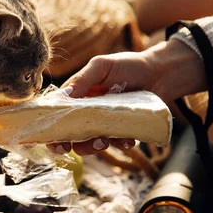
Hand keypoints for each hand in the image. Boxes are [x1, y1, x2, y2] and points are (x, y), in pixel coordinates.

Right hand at [49, 39, 206, 154]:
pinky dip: (120, 145)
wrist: (161, 73)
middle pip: (71, 135)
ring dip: (94, 147)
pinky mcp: (122, 131)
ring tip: (106, 141)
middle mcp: (87, 112)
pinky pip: (116, 144)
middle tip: (74, 147)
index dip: (51, 130)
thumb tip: (64, 96)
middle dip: (71, 144)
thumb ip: (82, 79)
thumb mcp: (102, 66)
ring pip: (91, 143)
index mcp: (77, 96)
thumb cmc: (129, 65)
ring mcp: (104, 123)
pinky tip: (129, 139)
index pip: (57, 114)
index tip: (53, 141)